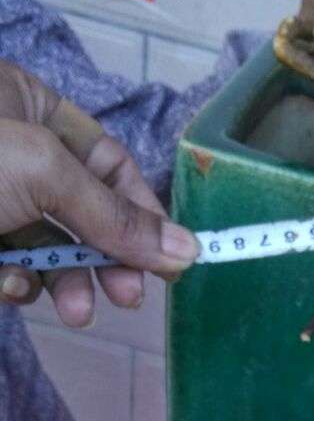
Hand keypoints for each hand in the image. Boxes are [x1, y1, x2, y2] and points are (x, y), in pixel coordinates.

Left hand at [0, 61, 199, 326]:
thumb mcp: (45, 174)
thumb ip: (116, 216)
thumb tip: (188, 251)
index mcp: (31, 109)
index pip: (110, 164)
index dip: (143, 212)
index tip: (170, 259)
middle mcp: (15, 153)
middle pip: (86, 214)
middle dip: (109, 259)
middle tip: (127, 296)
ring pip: (51, 251)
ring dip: (68, 285)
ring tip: (75, 311)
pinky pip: (13, 270)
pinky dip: (17, 285)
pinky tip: (9, 288)